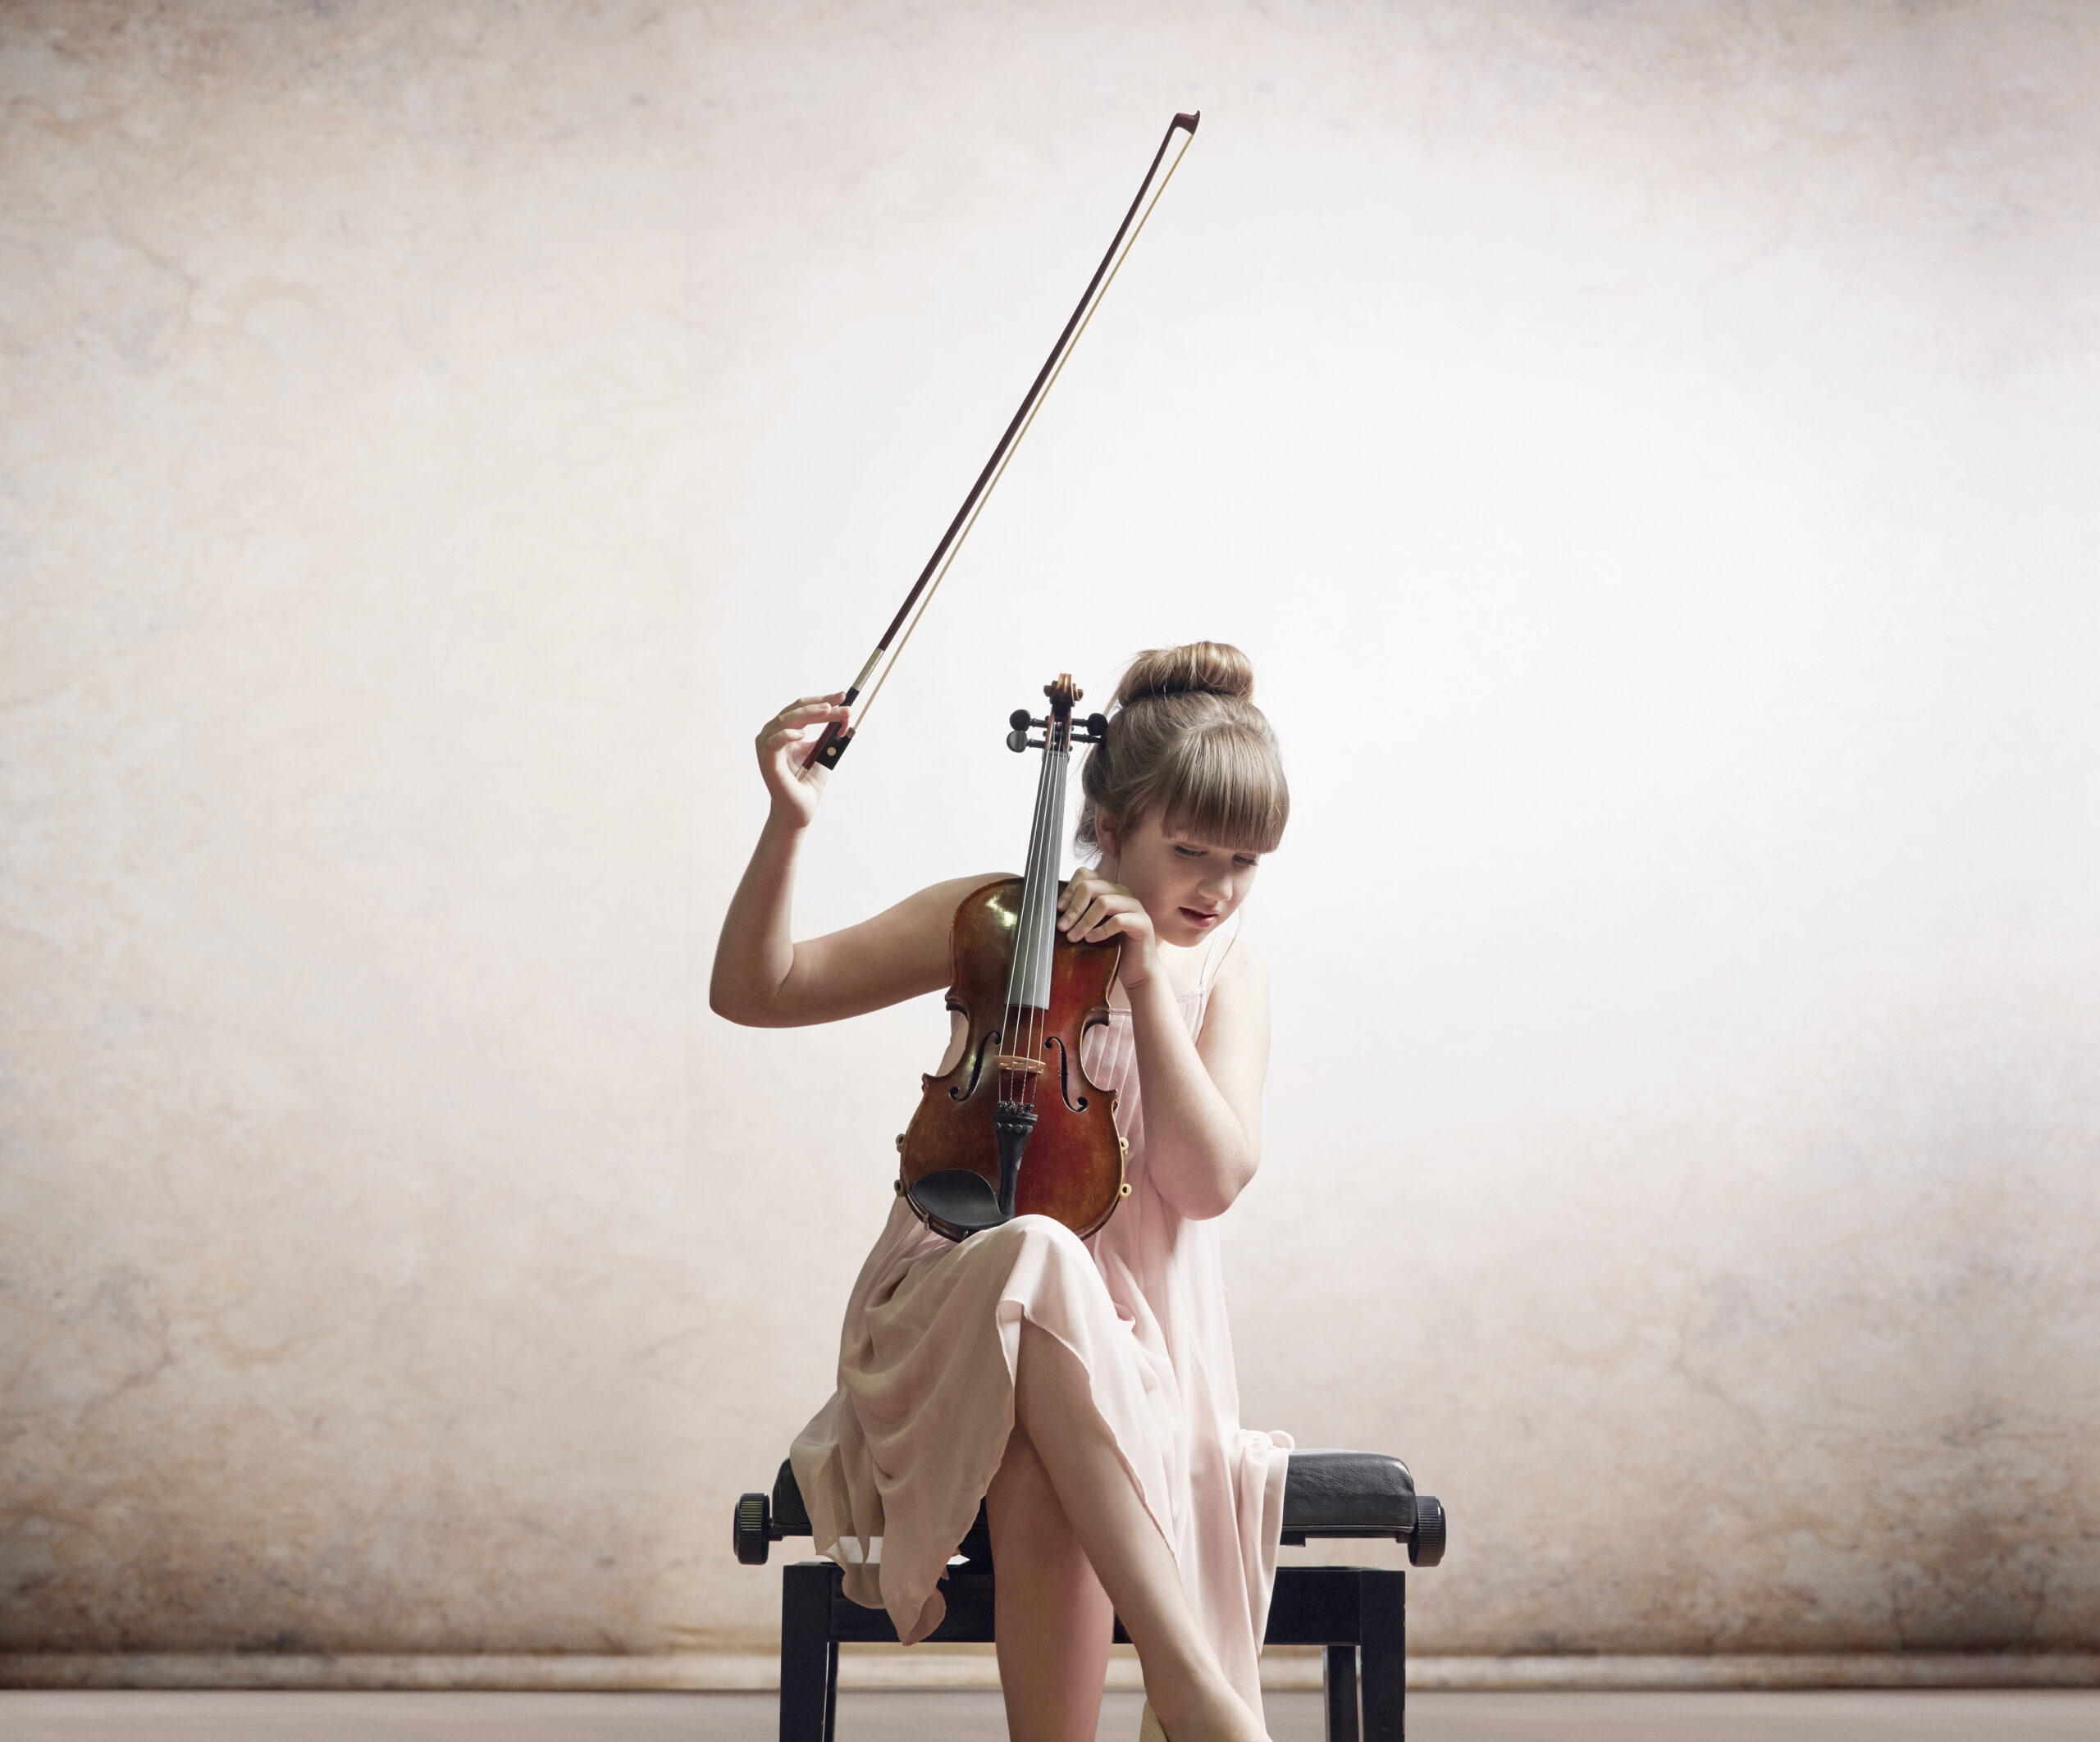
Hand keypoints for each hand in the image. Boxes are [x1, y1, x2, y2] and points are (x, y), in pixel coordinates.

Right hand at [756, 693, 849, 828]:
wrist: (800, 811)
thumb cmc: (808, 783)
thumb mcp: (823, 754)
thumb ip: (829, 735)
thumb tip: (845, 716)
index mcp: (785, 731)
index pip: (802, 708)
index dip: (823, 700)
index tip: (844, 697)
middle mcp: (773, 735)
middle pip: (795, 710)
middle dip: (821, 705)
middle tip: (844, 705)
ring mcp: (767, 748)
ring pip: (784, 721)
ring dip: (808, 714)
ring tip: (828, 711)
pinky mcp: (767, 763)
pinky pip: (772, 743)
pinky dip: (786, 736)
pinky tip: (801, 735)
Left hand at [1056, 865, 1159, 987]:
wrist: (1137, 969)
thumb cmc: (1111, 947)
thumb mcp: (1090, 927)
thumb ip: (1078, 914)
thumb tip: (1053, 911)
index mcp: (1108, 889)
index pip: (1085, 875)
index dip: (1069, 890)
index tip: (1058, 910)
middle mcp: (1122, 892)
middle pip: (1091, 886)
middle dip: (1073, 908)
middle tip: (1063, 927)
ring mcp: (1134, 906)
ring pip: (1103, 902)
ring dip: (1084, 921)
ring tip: (1073, 937)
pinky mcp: (1143, 923)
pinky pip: (1119, 920)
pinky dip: (1101, 930)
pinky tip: (1091, 940)